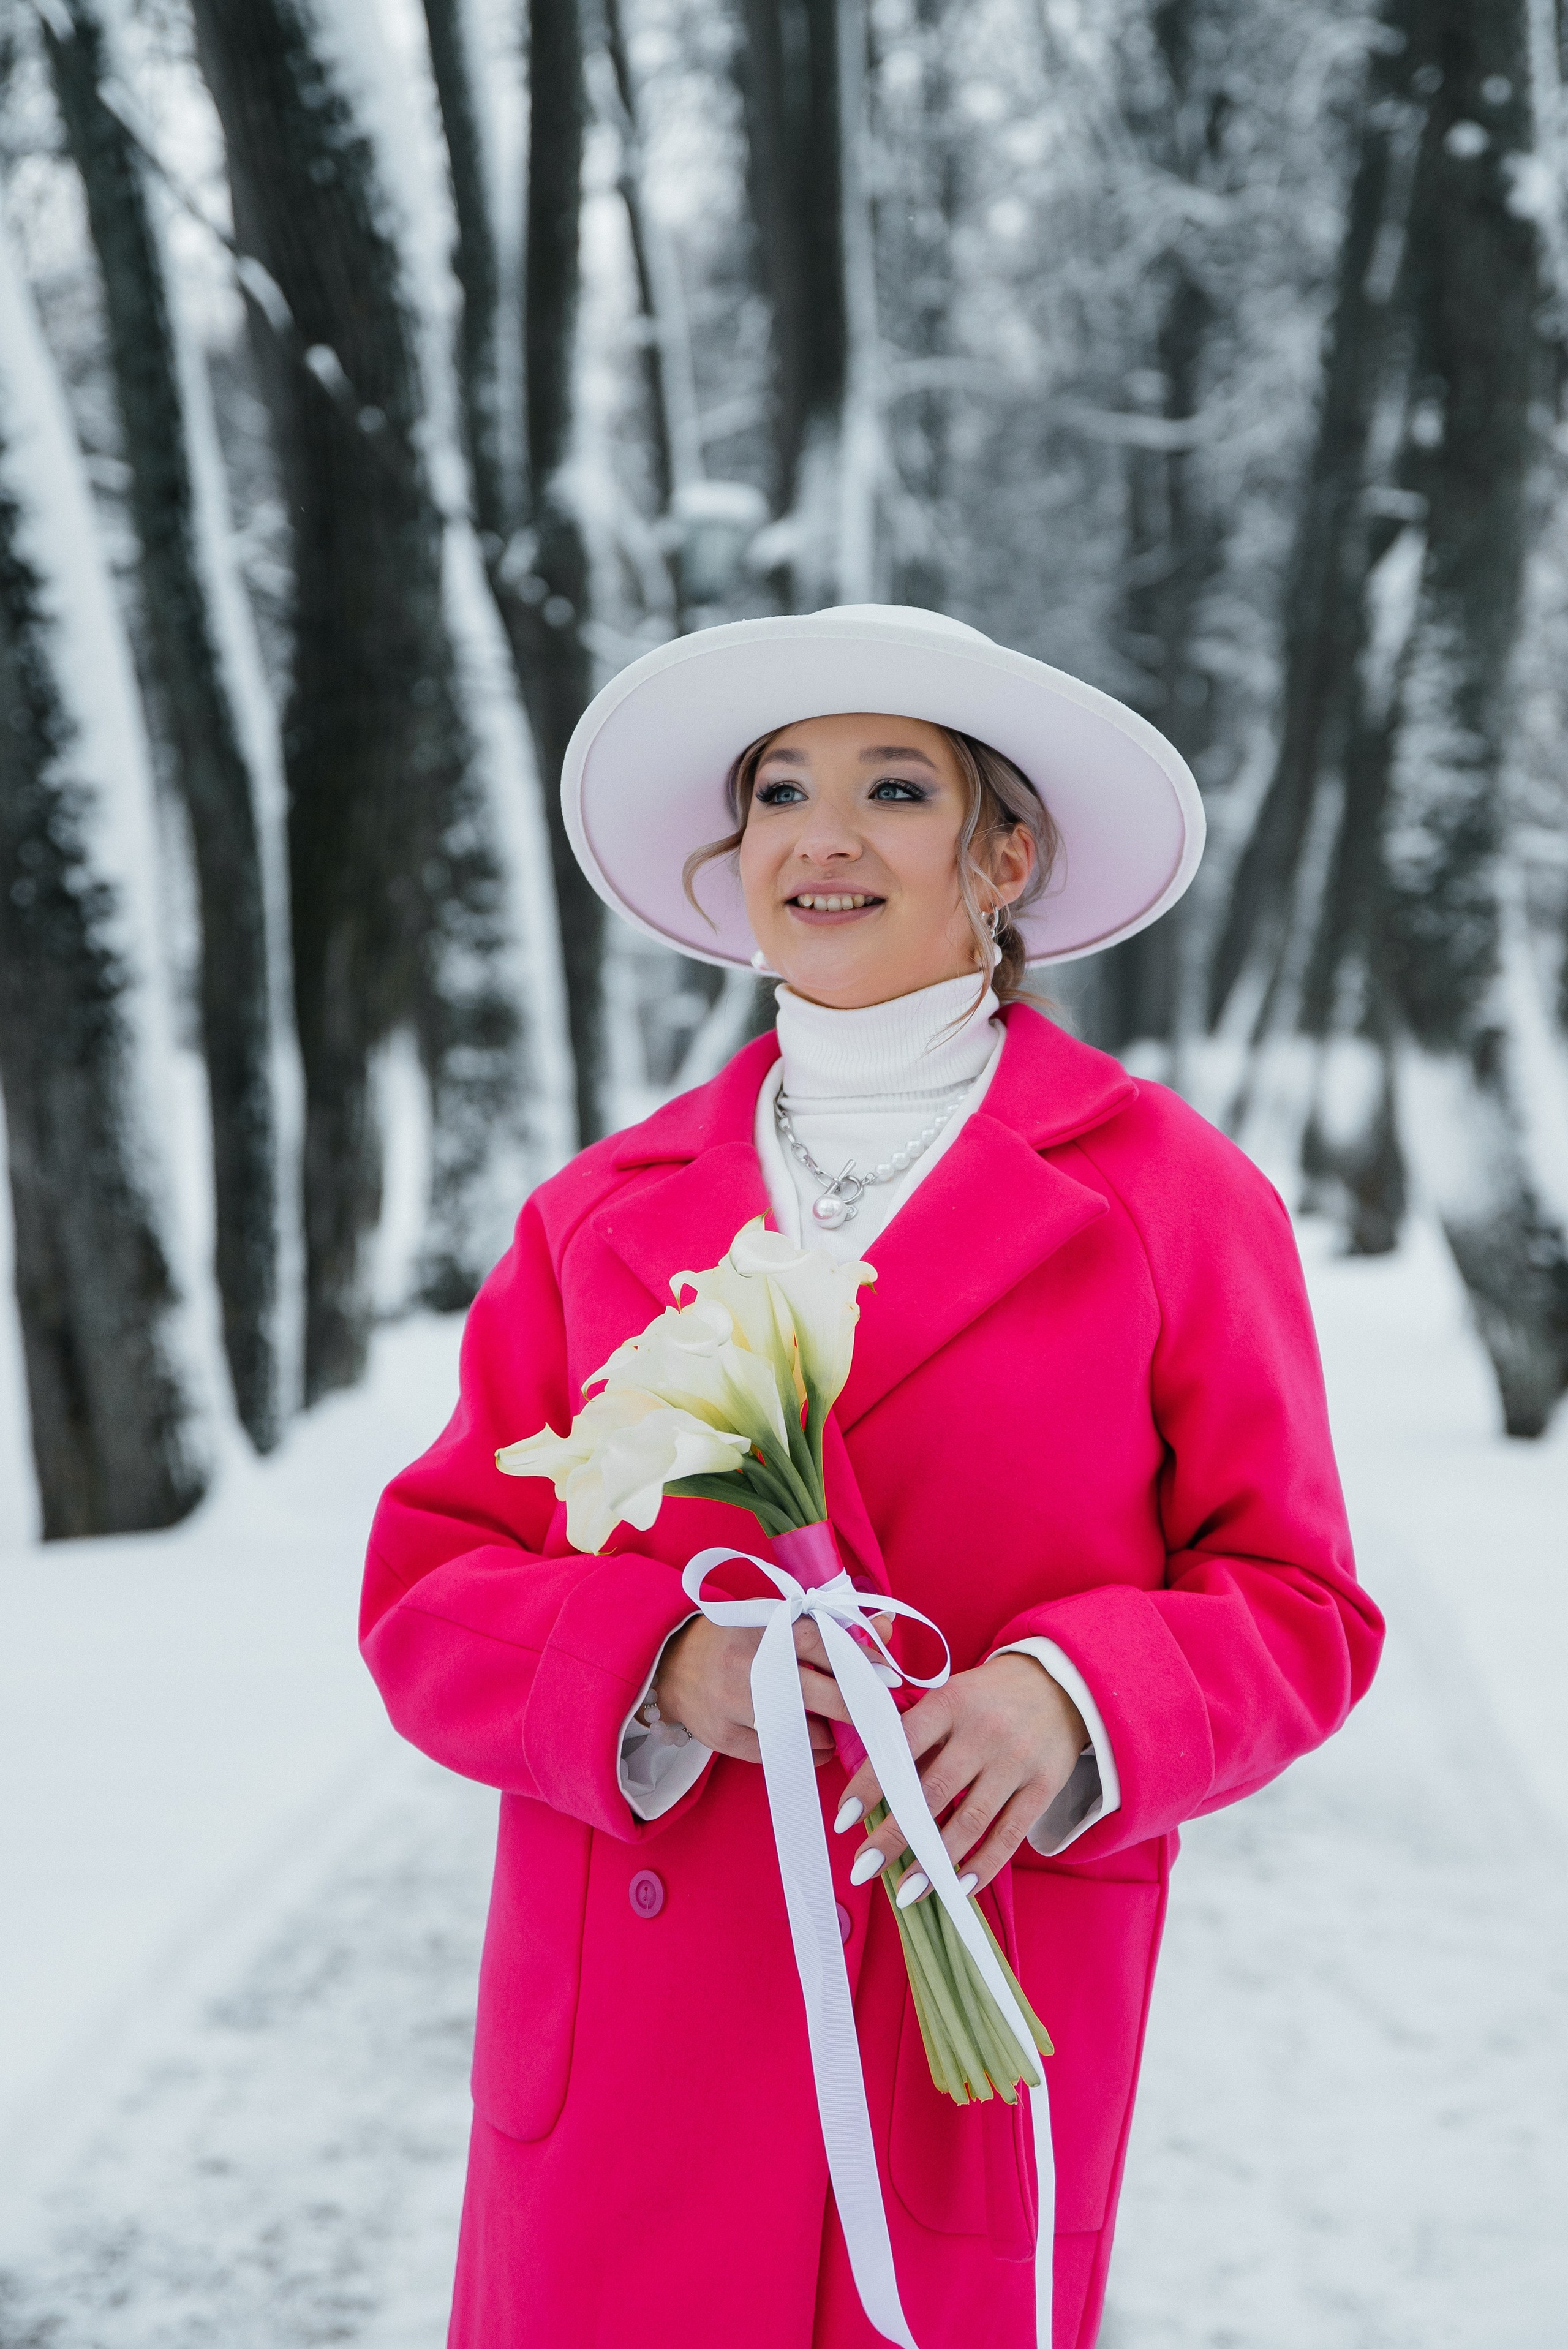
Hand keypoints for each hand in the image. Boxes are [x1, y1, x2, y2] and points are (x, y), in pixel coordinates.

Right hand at [653, 1611, 892, 1767]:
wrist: (672, 1663)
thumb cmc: (737, 1637)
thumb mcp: (776, 1619)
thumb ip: (830, 1625)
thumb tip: (886, 1627)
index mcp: (763, 1629)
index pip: (821, 1643)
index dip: (859, 1661)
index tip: (885, 1678)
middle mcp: (747, 1666)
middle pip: (817, 1693)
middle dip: (852, 1707)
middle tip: (874, 1714)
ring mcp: (732, 1705)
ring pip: (800, 1730)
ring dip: (827, 1732)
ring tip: (831, 1725)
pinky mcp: (722, 1736)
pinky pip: (777, 1753)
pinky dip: (805, 1752)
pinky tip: (813, 1744)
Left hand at [833, 1653, 1086, 1897]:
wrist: (1059, 1682)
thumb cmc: (987, 1697)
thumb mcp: (951, 1698)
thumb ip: (919, 1738)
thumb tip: (875, 1790)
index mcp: (952, 1702)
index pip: (902, 1745)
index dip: (871, 1783)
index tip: (844, 1820)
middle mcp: (984, 1731)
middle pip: (932, 1792)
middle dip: (895, 1835)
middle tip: (864, 1867)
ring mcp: (1017, 1760)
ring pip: (970, 1821)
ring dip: (935, 1861)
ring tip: (906, 1891)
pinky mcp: (1044, 1786)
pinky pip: (1010, 1834)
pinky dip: (983, 1866)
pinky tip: (959, 1888)